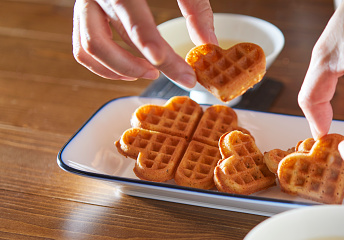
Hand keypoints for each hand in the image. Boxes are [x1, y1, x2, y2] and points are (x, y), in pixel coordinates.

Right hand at [72, 0, 216, 85]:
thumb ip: (195, 7)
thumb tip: (208, 44)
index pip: (132, 19)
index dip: (148, 44)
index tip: (167, 64)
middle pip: (106, 41)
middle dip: (139, 65)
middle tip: (173, 74)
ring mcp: (86, 4)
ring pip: (89, 48)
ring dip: (118, 69)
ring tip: (151, 73)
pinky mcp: (85, 13)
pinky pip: (82, 47)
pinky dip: (104, 66)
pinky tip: (131, 71)